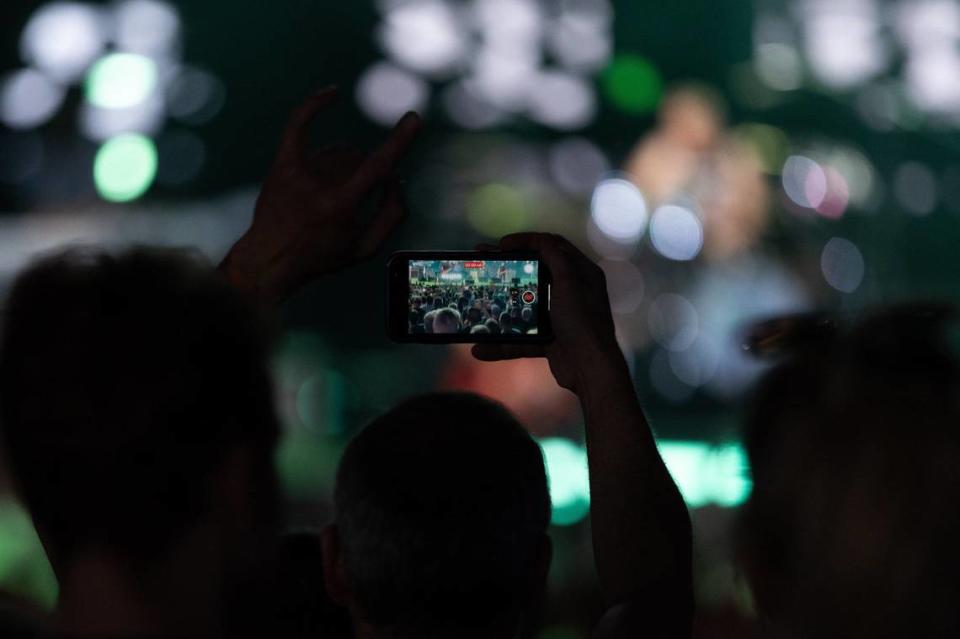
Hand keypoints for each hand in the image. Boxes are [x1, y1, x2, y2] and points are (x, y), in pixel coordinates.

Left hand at [222, 87, 421, 303]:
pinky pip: (299, 124)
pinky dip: (315, 106)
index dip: (399, 141)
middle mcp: (318, 186)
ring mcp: (297, 172)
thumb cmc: (321, 256)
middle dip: (369, 175)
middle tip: (362, 197)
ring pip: (340, 151)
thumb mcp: (365, 249)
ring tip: (336, 192)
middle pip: (361, 160)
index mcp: (340, 207)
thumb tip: (398, 179)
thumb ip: (392, 216)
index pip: (376, 167)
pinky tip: (332, 92)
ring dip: (349, 165)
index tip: (414, 118)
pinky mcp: (282, 164)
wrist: (268, 260)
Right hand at [472, 233, 623, 393]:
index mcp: (582, 273)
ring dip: (501, 306)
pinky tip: (481, 348)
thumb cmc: (582, 322)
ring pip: (525, 306)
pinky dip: (503, 344)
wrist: (590, 370)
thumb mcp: (569, 281)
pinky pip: (523, 337)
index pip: (553, 246)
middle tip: (484, 262)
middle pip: (535, 273)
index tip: (501, 244)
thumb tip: (540, 241)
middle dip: (507, 269)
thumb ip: (555, 257)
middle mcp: (573, 292)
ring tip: (478, 299)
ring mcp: (561, 317)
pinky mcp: (551, 339)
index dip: (527, 240)